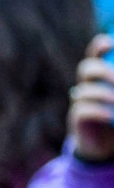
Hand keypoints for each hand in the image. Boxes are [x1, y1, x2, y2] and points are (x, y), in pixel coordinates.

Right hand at [70, 34, 113, 162]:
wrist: (105, 145)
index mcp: (99, 76)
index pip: (94, 55)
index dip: (99, 46)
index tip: (111, 43)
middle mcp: (87, 85)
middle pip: (86, 69)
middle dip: (102, 70)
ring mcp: (80, 103)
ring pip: (83, 91)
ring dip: (102, 94)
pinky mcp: (76, 120)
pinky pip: (82, 111)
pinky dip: (98, 111)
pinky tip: (111, 116)